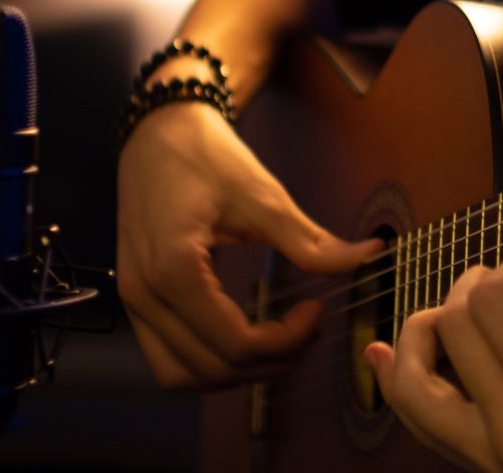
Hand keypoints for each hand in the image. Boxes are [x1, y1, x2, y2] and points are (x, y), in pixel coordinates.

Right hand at [117, 102, 380, 387]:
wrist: (160, 128)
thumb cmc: (207, 155)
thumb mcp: (263, 195)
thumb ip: (310, 240)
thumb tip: (370, 255)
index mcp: (174, 271)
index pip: (236, 344)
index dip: (287, 342)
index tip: (317, 311)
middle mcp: (144, 294)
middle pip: (212, 368)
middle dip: (268, 362)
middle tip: (306, 328)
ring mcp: (133, 298)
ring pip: (182, 374)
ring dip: (234, 371)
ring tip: (277, 339)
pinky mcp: (135, 294)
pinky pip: (166, 354)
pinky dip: (206, 359)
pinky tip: (242, 332)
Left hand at [366, 255, 502, 472]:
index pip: (491, 306)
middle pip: (450, 330)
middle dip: (469, 285)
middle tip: (500, 275)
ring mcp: (490, 463)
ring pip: (412, 387)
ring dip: (417, 333)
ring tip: (443, 308)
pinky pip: (421, 427)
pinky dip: (393, 383)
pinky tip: (380, 352)